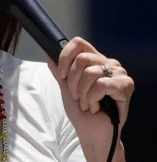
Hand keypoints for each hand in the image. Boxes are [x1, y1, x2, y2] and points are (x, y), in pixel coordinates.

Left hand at [48, 37, 133, 161]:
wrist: (92, 132)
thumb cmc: (80, 111)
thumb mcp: (66, 87)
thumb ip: (60, 71)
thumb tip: (49, 54)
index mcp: (95, 61)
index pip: (79, 43)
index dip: (66, 56)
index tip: (62, 74)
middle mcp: (109, 63)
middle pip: (82, 59)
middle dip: (73, 81)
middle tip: (76, 96)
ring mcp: (119, 74)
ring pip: (91, 72)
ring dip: (83, 92)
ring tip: (86, 103)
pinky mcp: (125, 85)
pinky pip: (101, 84)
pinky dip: (93, 98)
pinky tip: (96, 106)